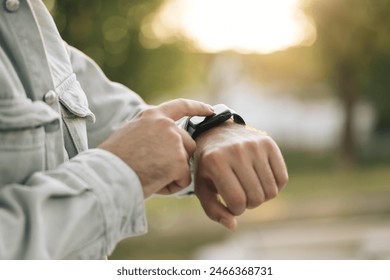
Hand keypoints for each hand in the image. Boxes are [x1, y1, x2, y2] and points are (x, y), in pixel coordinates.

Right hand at [99, 99, 213, 197]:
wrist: (106, 174)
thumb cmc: (114, 160)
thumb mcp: (131, 135)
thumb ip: (152, 133)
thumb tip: (169, 143)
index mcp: (153, 116)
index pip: (181, 106)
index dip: (198, 107)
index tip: (211, 110)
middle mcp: (166, 124)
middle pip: (188, 144)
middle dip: (178, 159)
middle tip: (153, 169)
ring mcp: (175, 141)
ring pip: (186, 162)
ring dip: (173, 173)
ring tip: (149, 175)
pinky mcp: (179, 160)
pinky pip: (183, 179)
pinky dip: (171, 186)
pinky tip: (153, 183)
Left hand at [194, 122, 287, 229]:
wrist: (218, 133)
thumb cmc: (209, 166)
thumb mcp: (203, 187)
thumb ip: (213, 210)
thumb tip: (232, 226)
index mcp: (215, 162)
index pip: (238, 201)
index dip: (236, 210)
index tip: (231, 203)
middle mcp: (236, 151)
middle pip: (256, 198)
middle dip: (249, 204)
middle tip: (241, 195)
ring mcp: (254, 145)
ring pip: (272, 191)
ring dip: (262, 197)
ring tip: (250, 188)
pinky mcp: (268, 143)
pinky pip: (282, 178)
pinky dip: (275, 186)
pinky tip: (261, 180)